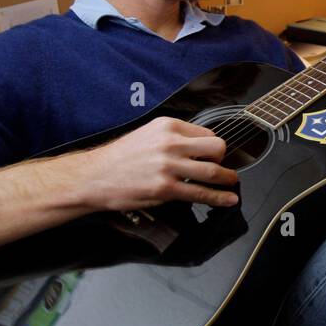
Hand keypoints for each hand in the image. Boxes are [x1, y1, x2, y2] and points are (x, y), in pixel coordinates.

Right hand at [78, 116, 238, 210]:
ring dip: (227, 178)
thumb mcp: (147, 135)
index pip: (206, 133)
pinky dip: (220, 197)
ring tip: (231, 182)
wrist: (94, 177)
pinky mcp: (165, 189)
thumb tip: (196, 147)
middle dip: (223, 159)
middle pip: (216, 147)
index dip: (212, 146)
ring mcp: (168, 166)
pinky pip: (200, 193)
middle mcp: (170, 143)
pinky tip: (229, 199)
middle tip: (223, 167)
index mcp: (167, 126)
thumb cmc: (119, 158)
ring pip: (212, 171)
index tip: (213, 155)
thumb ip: (172, 138)